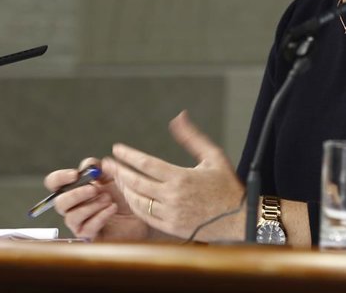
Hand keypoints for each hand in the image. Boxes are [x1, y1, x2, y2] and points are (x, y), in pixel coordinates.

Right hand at [43, 158, 150, 241]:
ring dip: (90, 206)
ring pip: (71, 217)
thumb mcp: (114, 176)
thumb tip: (88, 165)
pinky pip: (87, 229)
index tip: (75, 175)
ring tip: (108, 199)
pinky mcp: (90, 237)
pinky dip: (100, 216)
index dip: (60, 178)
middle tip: (94, 189)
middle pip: (59, 203)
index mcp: (76, 189)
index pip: (54, 183)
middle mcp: (74, 207)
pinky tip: (112, 208)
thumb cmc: (125, 195)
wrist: (143, 213)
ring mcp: (80, 224)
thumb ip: (100, 168)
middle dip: (76, 194)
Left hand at [109, 111, 245, 240]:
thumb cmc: (226, 185)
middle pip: (136, 182)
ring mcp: (170, 215)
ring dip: (125, 188)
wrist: (238, 219)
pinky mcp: (171, 228)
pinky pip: (145, 216)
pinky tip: (131, 196)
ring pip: (138, 201)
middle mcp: (173, 197)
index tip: (116, 148)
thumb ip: (192, 137)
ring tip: (118, 178)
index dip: (128, 155)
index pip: (146, 164)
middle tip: (107, 163)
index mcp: (182, 178)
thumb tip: (179, 117)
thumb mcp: (213, 155)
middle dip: (119, 171)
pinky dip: (135, 205)